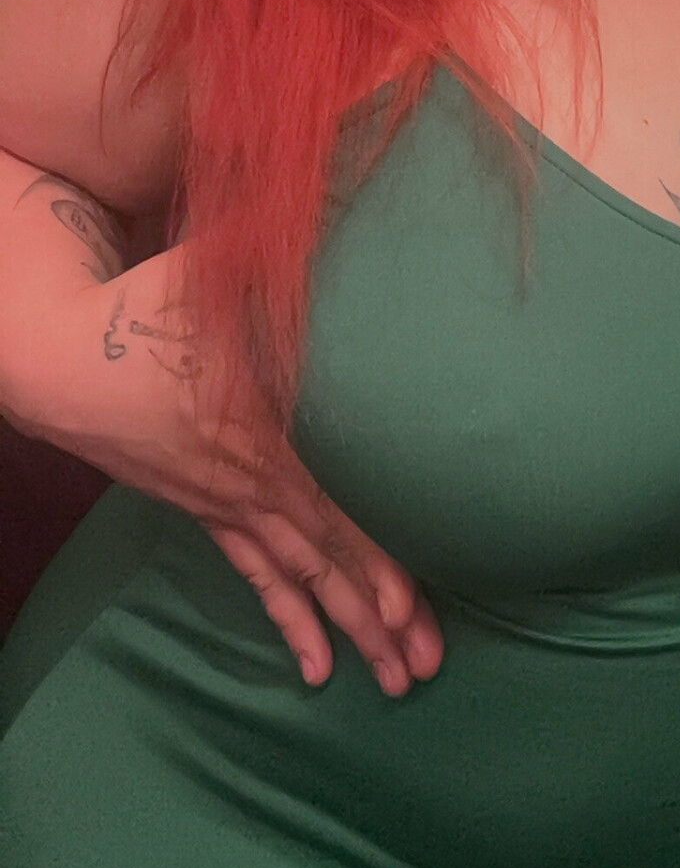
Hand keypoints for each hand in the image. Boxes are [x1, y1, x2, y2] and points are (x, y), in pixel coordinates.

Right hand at [14, 244, 443, 694]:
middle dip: (381, 612)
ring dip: (348, 627)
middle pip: (327, 557)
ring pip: (298, 578)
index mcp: (266, 428)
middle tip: (428, 668)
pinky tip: (311, 667)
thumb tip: (357, 186)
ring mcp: (225, 501)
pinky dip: (288, 617)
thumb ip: (290, 239)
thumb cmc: (149, 301)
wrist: (62, 353)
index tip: (422, 605)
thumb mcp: (224, 266)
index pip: (334, 506)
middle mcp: (251, 479)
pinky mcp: (204, 508)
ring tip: (395, 681)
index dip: (379, 556)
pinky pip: (254, 574)